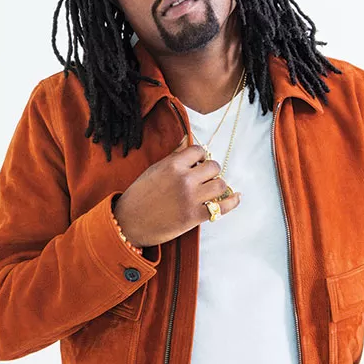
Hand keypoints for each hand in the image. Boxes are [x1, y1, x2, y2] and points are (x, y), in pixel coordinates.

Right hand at [113, 135, 241, 246]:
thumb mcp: (153, 170)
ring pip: (220, 184)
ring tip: (211, 189)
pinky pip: (222, 207)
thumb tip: (186, 139)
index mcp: (172, 165)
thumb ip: (173, 156)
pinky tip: (236, 197)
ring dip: (218, 185)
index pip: (199, 151)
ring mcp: (191, 198)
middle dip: (211, 171)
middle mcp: (184, 179)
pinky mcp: (194, 217)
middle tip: (204, 178)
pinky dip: (232, 202)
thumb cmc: (139, 196)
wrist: (128, 223)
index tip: (198, 163)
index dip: (201, 156)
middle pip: (213, 167)